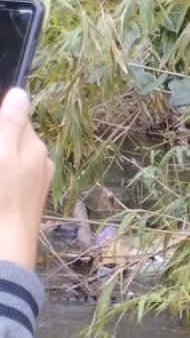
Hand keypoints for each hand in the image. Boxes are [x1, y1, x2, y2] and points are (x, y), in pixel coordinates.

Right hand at [0, 89, 53, 268]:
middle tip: (1, 166)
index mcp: (35, 147)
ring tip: (2, 178)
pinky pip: (12, 175)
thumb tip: (21, 92)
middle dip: (1, 138)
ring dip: (4, 158)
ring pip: (10, 157)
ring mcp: (33, 181)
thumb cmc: (2, 196)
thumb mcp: (2, 155)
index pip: (15, 118)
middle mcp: (39, 161)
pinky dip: (5, 173)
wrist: (6, 245)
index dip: (0, 121)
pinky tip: (3, 184)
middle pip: (11, 138)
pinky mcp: (24, 196)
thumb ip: (11, 124)